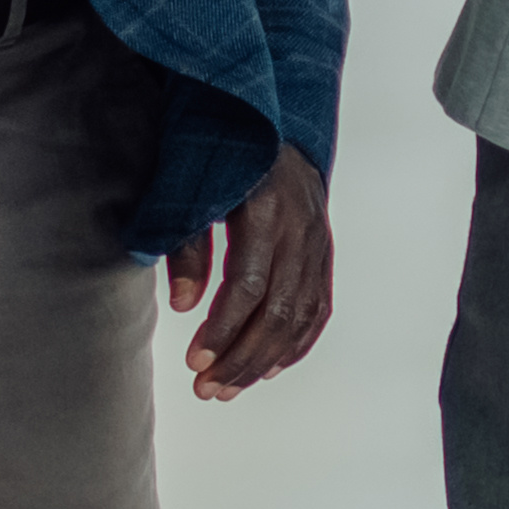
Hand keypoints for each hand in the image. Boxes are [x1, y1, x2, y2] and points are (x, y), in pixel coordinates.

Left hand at [166, 146, 335, 401]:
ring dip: (265, 359)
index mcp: (265, 210)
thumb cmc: (219, 152)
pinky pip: (318, 306)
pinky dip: (297, 342)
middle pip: (279, 310)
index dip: (222, 330)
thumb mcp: (194, 188)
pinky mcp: (323, 249)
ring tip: (230, 388)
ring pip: (301, 315)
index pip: (249, 286)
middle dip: (241, 357)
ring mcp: (318, 240)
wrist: (267, 119)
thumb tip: (184, 306)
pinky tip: (270, 367)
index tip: (195, 362)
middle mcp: (299, 229)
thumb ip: (187, 243)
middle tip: (207, 389)